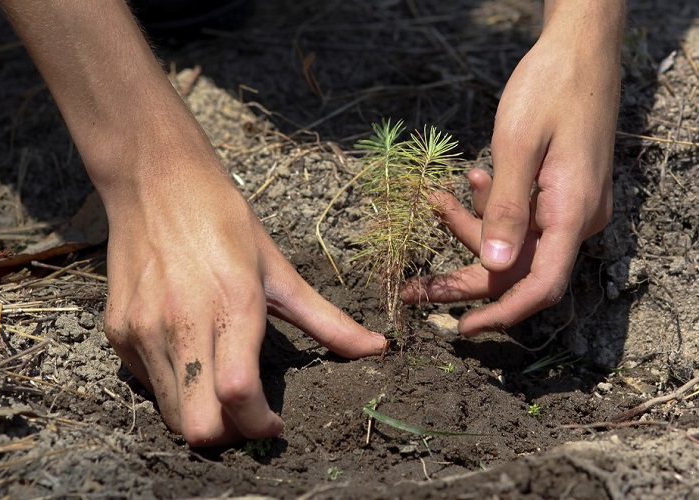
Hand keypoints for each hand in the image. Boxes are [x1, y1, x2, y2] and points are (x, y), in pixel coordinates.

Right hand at [103, 157, 385, 445]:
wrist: (154, 182)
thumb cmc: (223, 219)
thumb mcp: (279, 268)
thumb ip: (326, 319)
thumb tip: (378, 347)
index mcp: (233, 305)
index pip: (240, 395)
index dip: (260, 425)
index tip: (275, 424)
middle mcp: (182, 323)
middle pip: (199, 427)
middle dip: (230, 435)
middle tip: (248, 414)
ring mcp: (144, 330)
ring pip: (172, 414)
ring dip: (202, 414)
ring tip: (221, 387)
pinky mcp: (117, 331)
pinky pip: (148, 385)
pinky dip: (174, 388)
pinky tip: (192, 357)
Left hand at [401, 2, 622, 335]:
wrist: (580, 49)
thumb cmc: (550, 89)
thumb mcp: (517, 147)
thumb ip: (504, 211)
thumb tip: (491, 267)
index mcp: (572, 214)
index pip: (540, 286)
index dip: (502, 314)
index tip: (462, 328)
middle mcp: (576, 219)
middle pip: (517, 269)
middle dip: (464, 277)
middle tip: (416, 286)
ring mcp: (570, 206)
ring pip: (513, 241)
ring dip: (471, 227)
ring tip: (437, 200)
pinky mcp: (560, 192)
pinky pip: (521, 216)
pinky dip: (492, 206)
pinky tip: (473, 179)